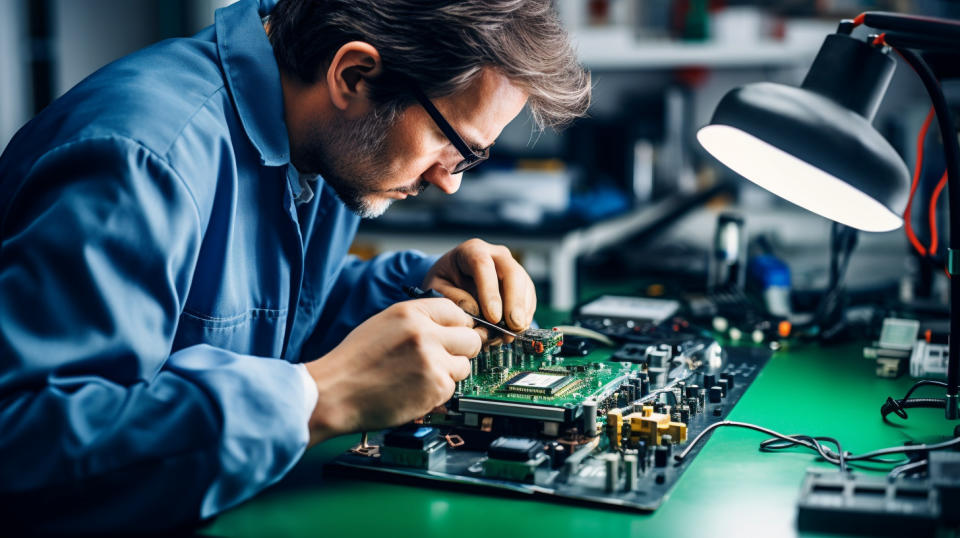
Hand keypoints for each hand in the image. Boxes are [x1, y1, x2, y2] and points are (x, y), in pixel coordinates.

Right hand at [304, 298, 480, 445]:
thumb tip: (450, 327)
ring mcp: (433, 360)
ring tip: (419, 378)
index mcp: (411, 313)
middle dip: (461, 351)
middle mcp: (426, 333)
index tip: (454, 337)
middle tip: (444, 360)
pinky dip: (437, 393)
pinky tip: (414, 392)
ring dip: (449, 374)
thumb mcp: (385, 324)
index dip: (457, 327)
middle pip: (471, 339)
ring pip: (464, 366)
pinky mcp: (436, 387)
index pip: (457, 312)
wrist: (334, 393)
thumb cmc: (355, 362)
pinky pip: (452, 388)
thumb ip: (419, 322)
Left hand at [423, 238, 535, 344]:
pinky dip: (525, 316)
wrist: (454, 278)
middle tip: (512, 327)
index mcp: (472, 250)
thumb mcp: (437, 287)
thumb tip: (473, 310)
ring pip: (524, 286)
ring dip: (521, 313)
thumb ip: (451, 297)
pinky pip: (529, 297)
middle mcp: (496, 255)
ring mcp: (511, 267)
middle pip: (512, 273)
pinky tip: (516, 330)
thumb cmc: (445, 282)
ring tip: (512, 335)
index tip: (493, 317)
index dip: (490, 292)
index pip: (483, 265)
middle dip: (514, 303)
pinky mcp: (521, 282)